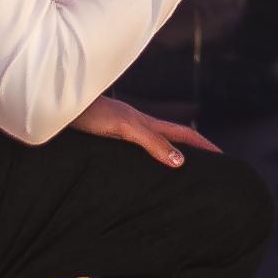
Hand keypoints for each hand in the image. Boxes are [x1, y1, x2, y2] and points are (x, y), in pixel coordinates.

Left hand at [68, 95, 217, 166]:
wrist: (54, 104)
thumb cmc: (88, 114)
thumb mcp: (123, 129)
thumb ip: (151, 143)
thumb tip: (181, 162)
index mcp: (145, 122)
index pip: (183, 134)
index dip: (204, 145)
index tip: (223, 159)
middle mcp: (135, 125)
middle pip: (170, 138)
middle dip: (190, 151)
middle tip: (206, 169)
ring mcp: (120, 130)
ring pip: (152, 144)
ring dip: (167, 155)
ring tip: (176, 173)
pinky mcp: (104, 137)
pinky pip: (134, 151)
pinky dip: (145, 160)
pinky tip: (136, 170)